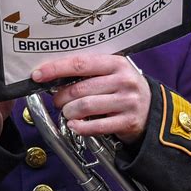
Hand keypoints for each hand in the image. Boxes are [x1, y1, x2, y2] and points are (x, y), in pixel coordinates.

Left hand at [31, 54, 150, 143]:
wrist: (152, 110)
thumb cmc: (124, 88)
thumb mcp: (112, 72)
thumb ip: (88, 70)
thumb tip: (53, 74)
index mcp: (116, 63)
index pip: (80, 64)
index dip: (56, 69)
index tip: (38, 75)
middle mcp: (123, 80)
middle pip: (80, 88)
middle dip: (61, 96)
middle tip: (57, 100)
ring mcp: (127, 101)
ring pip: (85, 107)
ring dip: (69, 112)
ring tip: (68, 112)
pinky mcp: (128, 121)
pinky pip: (96, 126)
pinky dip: (80, 127)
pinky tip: (74, 125)